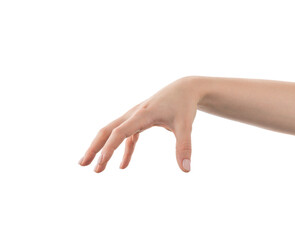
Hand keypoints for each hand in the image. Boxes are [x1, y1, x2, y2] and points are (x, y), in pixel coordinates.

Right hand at [79, 77, 199, 172]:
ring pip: (113, 132)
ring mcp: (135, 116)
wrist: (185, 88)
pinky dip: (123, 150)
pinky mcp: (140, 120)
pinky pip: (127, 136)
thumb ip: (184, 147)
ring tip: (94, 167)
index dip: (109, 148)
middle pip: (107, 130)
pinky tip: (123, 166)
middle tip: (83, 164)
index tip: (100, 164)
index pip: (120, 132)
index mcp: (142, 114)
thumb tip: (186, 170)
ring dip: (102, 148)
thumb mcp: (185, 125)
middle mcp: (134, 114)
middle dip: (94, 147)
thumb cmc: (184, 105)